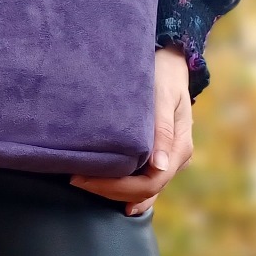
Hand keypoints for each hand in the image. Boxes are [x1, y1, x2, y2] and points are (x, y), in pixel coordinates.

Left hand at [69, 44, 192, 214]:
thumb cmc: (163, 76)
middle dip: (110, 191)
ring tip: (84, 185)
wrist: (170, 62)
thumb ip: (162, 130)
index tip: (85, 178)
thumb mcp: (163, 97)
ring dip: (114, 193)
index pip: (150, 183)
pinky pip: (141, 181)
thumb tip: (159, 167)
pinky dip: (122, 189)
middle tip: (76, 180)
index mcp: (179, 149)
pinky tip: (104, 191)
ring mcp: (166, 159)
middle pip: (144, 191)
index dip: (117, 187)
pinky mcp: (156, 155)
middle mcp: (174, 159)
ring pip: (142, 191)